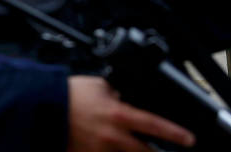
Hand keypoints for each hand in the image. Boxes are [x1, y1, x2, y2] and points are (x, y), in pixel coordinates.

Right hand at [67, 76, 195, 151]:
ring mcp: (99, 150)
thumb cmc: (68, 94)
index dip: (175, 134)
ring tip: (136, 149)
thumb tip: (125, 97)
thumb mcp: (98, 85)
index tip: (189, 140)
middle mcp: (113, 137)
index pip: (155, 125)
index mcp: (119, 115)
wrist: (41, 107)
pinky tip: (109, 149)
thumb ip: (116, 93)